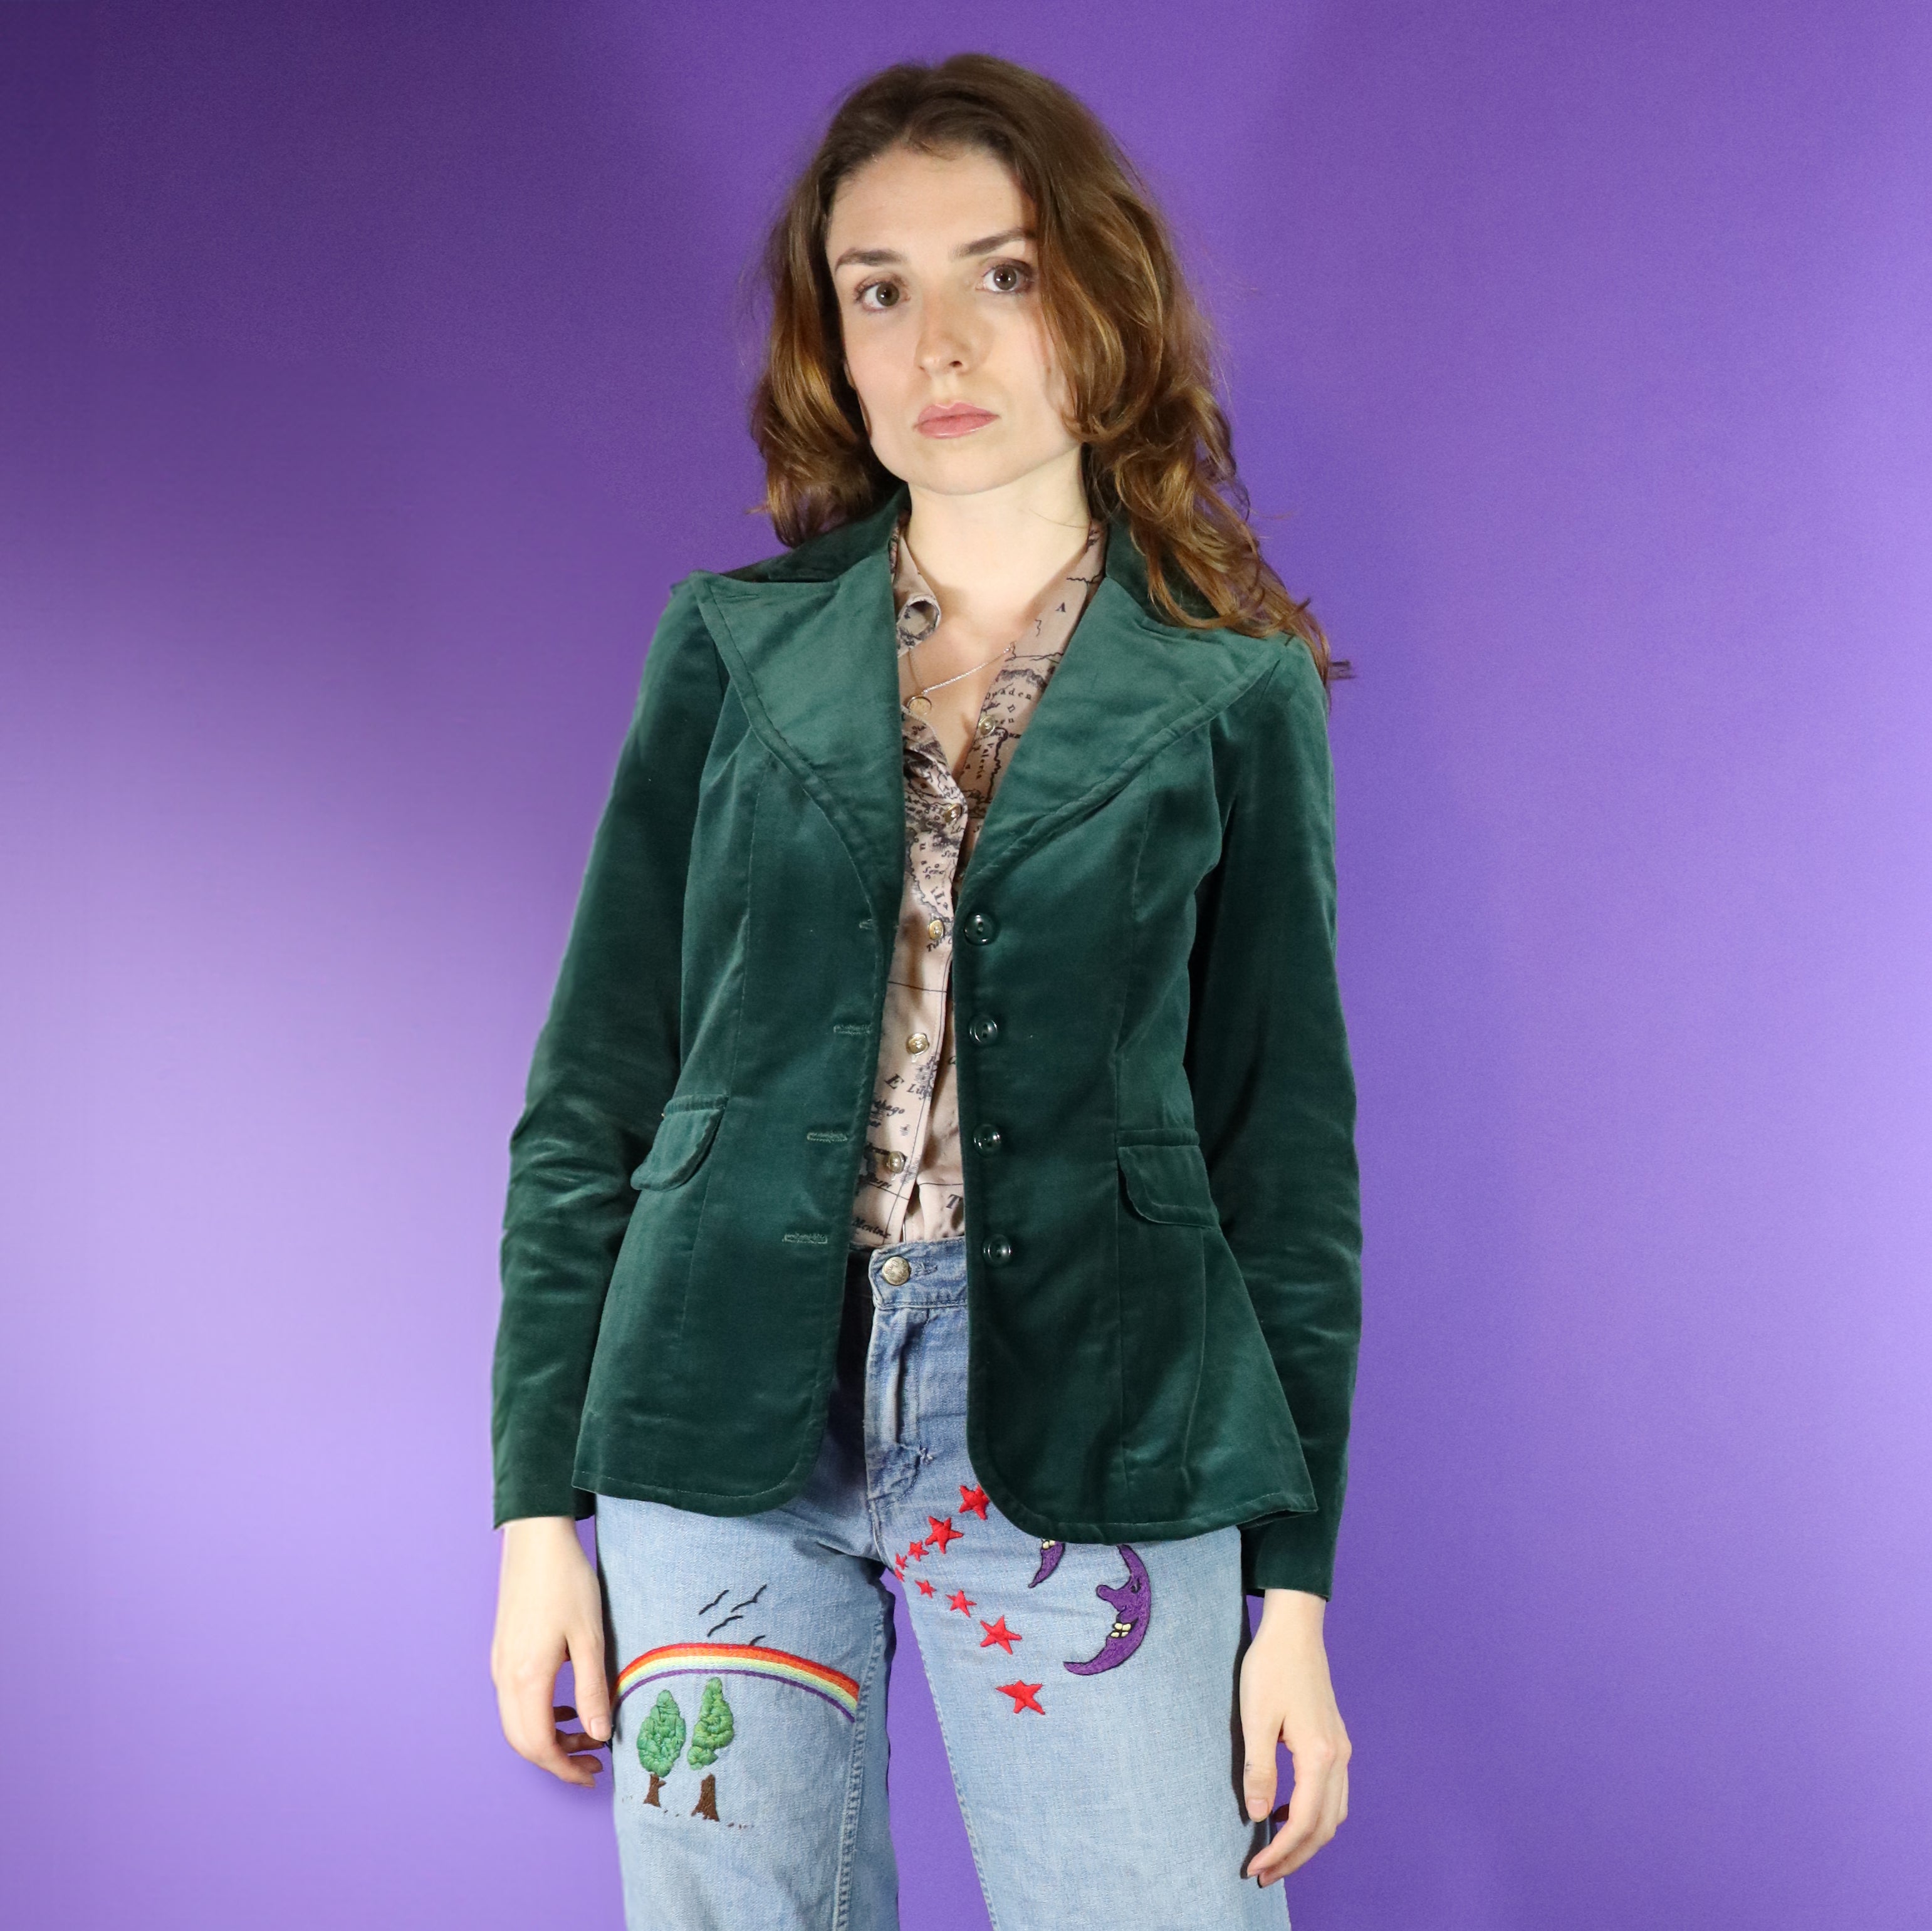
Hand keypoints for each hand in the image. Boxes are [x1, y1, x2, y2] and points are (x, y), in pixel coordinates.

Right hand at [490, 1515, 611, 1786]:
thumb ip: (592, 1689)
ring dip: (549, 1738)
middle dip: (557, 1759)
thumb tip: (598, 1735)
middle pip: (523, 1741)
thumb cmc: (567, 1581)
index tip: (593, 1775)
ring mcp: (500, 1664)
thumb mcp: (589, 1636)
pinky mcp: (503, 1652)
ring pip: (517, 1723)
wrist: (536, 1539)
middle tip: (594, 1763)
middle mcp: (505, 1676)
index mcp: (526, 1677)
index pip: (539, 1745)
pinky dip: (539, 1716)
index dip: (564, 1768)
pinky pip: (515, 1701)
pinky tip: (566, 1707)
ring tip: (586, 1735)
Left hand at [1239, 1587, 1350, 1884]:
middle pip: (1325, 1827)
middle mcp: (1339, 1758)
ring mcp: (1341, 1749)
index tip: (1256, 1868)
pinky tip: (1288, 1812)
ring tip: (1276, 1852)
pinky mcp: (1336, 1741)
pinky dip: (1315, 1815)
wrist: (1295, 1629)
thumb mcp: (1255, 1717)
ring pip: (1334, 1814)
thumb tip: (1259, 1815)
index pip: (1305, 1822)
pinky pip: (1333, 1794)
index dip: (1282, 1851)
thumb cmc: (1271, 1666)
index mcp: (1320, 1755)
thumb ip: (1259, 1769)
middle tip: (1265, 1874)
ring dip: (1308, 1839)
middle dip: (1296, 1856)